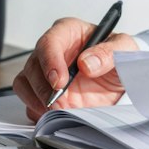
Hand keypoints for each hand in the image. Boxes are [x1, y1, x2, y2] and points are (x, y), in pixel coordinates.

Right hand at [12, 19, 141, 120]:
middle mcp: (52, 51)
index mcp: (68, 32)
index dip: (50, 61)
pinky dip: (37, 111)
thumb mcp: (123, 49)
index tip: (59, 81)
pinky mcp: (44, 93)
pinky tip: (52, 116)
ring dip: (37, 99)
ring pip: (25, 83)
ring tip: (56, 111)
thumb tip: (86, 63)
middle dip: (44, 87)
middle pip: (33, 65)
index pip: (49, 42)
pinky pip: (29, 102)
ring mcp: (45, 73)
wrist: (120, 81)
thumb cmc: (118, 57)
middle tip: (60, 102)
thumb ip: (108, 53)